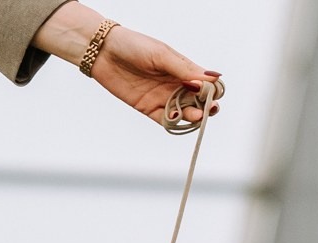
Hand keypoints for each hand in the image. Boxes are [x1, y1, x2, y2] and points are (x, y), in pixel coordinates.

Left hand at [92, 25, 221, 125]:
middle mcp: (175, 84)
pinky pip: (165, 120)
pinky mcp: (148, 108)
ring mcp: (162, 97)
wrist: (104, 51)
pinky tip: (176, 116)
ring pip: (184, 112)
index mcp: (183, 69)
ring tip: (194, 114)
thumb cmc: (134, 46)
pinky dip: (173, 122)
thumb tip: (214, 78)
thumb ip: (185, 69)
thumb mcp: (162, 55)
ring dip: (192, 115)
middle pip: (198, 101)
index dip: (213, 91)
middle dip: (206, 107)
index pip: (206, 84)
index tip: (213, 94)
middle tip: (209, 109)